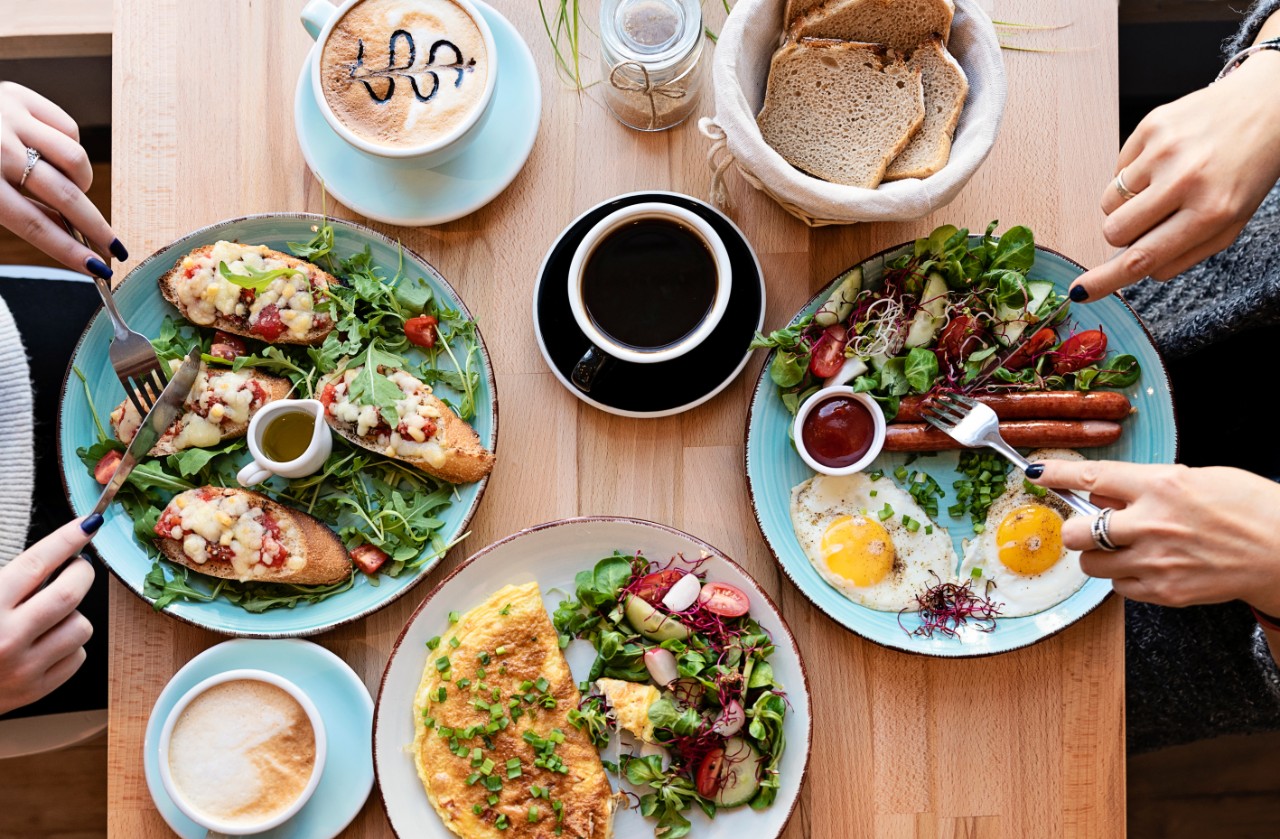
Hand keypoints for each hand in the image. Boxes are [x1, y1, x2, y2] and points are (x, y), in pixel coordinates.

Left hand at [0, 82, 125, 276]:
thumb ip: (20, 212)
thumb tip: (69, 233)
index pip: (35, 224)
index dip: (69, 250)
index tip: (97, 268)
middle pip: (65, 196)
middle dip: (96, 226)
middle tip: (114, 246)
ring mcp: (11, 118)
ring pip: (76, 159)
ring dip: (82, 181)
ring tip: (72, 187)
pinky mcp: (20, 97)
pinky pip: (68, 129)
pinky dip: (69, 148)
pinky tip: (55, 154)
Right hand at [0, 518, 100, 714]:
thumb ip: (8, 579)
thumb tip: (54, 553)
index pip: (37, 563)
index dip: (67, 539)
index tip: (88, 524)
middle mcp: (6, 638)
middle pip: (70, 593)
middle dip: (81, 573)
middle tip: (76, 568)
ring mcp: (23, 667)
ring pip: (80, 626)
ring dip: (73, 614)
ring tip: (51, 614)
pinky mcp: (35, 689)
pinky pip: (77, 656)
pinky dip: (69, 645)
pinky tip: (47, 642)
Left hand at [1027, 460, 1279, 614]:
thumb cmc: (1248, 508)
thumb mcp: (1195, 478)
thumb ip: (1144, 485)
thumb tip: (1103, 492)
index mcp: (1162, 486)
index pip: (1091, 476)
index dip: (1057, 474)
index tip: (1036, 473)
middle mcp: (1152, 524)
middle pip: (1078, 531)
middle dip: (1077, 528)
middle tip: (1089, 526)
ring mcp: (1156, 561)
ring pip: (1090, 564)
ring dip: (1097, 556)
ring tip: (1126, 549)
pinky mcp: (1164, 592)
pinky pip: (1118, 588)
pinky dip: (1123, 578)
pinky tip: (1146, 566)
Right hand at [1070, 49, 1279, 299]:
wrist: (1267, 105)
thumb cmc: (1247, 171)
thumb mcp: (1230, 223)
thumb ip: (1182, 253)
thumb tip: (1132, 270)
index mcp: (1211, 212)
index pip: (1143, 256)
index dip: (1105, 279)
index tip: (1079, 291)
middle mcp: (1186, 180)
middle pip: (1115, 230)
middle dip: (1123, 233)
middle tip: (1149, 219)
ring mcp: (1165, 150)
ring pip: (1110, 202)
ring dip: (1128, 202)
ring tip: (1162, 185)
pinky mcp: (1151, 126)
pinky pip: (1117, 170)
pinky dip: (1134, 174)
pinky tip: (1164, 162)